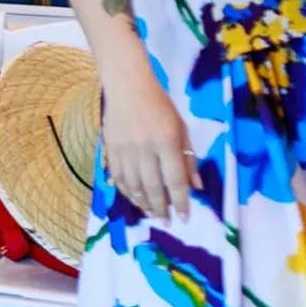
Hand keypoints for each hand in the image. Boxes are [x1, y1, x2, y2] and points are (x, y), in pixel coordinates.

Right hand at [98, 64, 199, 220]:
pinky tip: (134, 198)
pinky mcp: (110, 148)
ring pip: (134, 186)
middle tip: (166, 220)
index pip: (175, 180)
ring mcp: (125, 149)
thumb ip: (188, 158)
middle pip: (153, 187)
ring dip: (143, 203)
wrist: (127, 86)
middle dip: (161, 208)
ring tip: (151, 213)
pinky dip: (126, 191)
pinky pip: (118, 177)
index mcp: (167, 142)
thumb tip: (195, 186)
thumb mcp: (181, 128)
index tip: (184, 217)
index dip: (181, 202)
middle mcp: (145, 148)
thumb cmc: (160, 105)